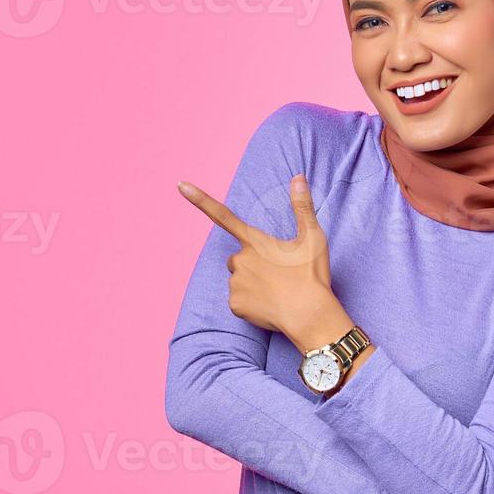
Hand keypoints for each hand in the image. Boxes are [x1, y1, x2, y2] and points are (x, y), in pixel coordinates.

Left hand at [177, 174, 335, 339]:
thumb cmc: (311, 276)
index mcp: (255, 242)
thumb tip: (298, 177)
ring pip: (238, 279)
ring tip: (277, 291)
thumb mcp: (312, 238)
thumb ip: (302, 206)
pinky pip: (239, 300)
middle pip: (238, 258)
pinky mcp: (235, 306)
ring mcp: (235, 284)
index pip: (224, 216)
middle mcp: (239, 260)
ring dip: (252, 283)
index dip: (200, 199)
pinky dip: (251, 303)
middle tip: (278, 274)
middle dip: (252, 263)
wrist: (310, 316)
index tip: (180, 185)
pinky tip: (270, 305)